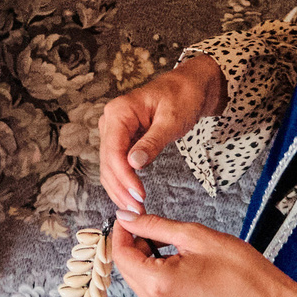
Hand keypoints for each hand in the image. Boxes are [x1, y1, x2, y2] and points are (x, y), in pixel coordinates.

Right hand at [96, 56, 223, 214]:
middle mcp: (110, 120)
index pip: (113, 151)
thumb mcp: (171, 120)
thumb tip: (133, 164)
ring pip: (108, 167)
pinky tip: (132, 196)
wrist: (189, 86)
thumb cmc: (182, 97)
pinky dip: (123, 181)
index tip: (138, 196)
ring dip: (119, 189)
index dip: (124, 176)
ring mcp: (113, 130)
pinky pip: (116, 164)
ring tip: (136, 209)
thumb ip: (152, 142)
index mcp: (118, 112)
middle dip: (120, 189)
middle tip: (137, 210)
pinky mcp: (121, 139)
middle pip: (107, 162)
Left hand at [109, 212, 296, 296]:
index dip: (122, 232)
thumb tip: (126, 217)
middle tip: (155, 229)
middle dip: (134, 246)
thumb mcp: (195, 236)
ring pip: (138, 282)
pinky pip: (151, 295)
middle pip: (127, 269)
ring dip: (146, 262)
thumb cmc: (238, 269)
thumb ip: (154, 226)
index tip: (129, 218)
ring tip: (172, 250)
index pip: (121, 255)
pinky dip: (156, 278)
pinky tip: (177, 268)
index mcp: (160, 284)